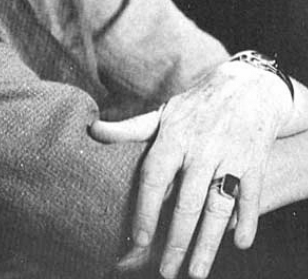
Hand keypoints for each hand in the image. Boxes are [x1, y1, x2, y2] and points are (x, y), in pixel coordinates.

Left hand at [90, 60, 292, 278]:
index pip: (155, 176)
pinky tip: (238, 243)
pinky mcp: (255, 163)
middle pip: (187, 200)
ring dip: (208, 242)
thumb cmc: (196, 107)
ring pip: (218, 206)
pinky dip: (246, 221)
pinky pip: (250, 198)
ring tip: (195, 271)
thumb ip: (130, 129)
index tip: (138, 240)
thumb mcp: (163, 113)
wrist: (248, 87)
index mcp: (174, 135)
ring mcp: (230, 155)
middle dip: (176, 239)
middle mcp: (201, 147)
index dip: (145, 209)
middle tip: (166, 271)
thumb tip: (92, 129)